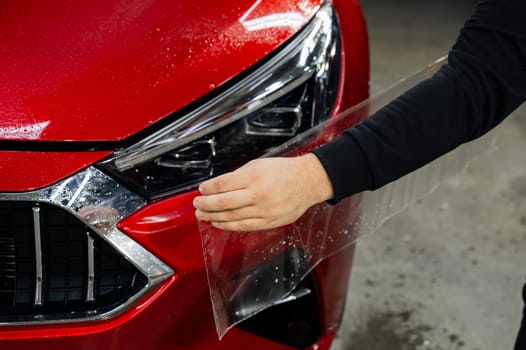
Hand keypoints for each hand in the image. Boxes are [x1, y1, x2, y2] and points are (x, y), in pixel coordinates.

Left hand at [193, 153, 333, 231]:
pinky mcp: (270, 222)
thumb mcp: (259, 164)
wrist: (308, 182)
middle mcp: (259, 194)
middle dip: (206, 204)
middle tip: (197, 204)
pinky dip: (228, 225)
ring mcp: (265, 210)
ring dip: (213, 217)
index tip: (201, 190)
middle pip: (224, 202)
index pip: (223, 184)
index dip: (208, 188)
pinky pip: (244, 226)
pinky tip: (218, 223)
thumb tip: (218, 187)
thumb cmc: (284, 171)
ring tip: (202, 215)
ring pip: (232, 216)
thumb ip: (238, 176)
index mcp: (254, 176)